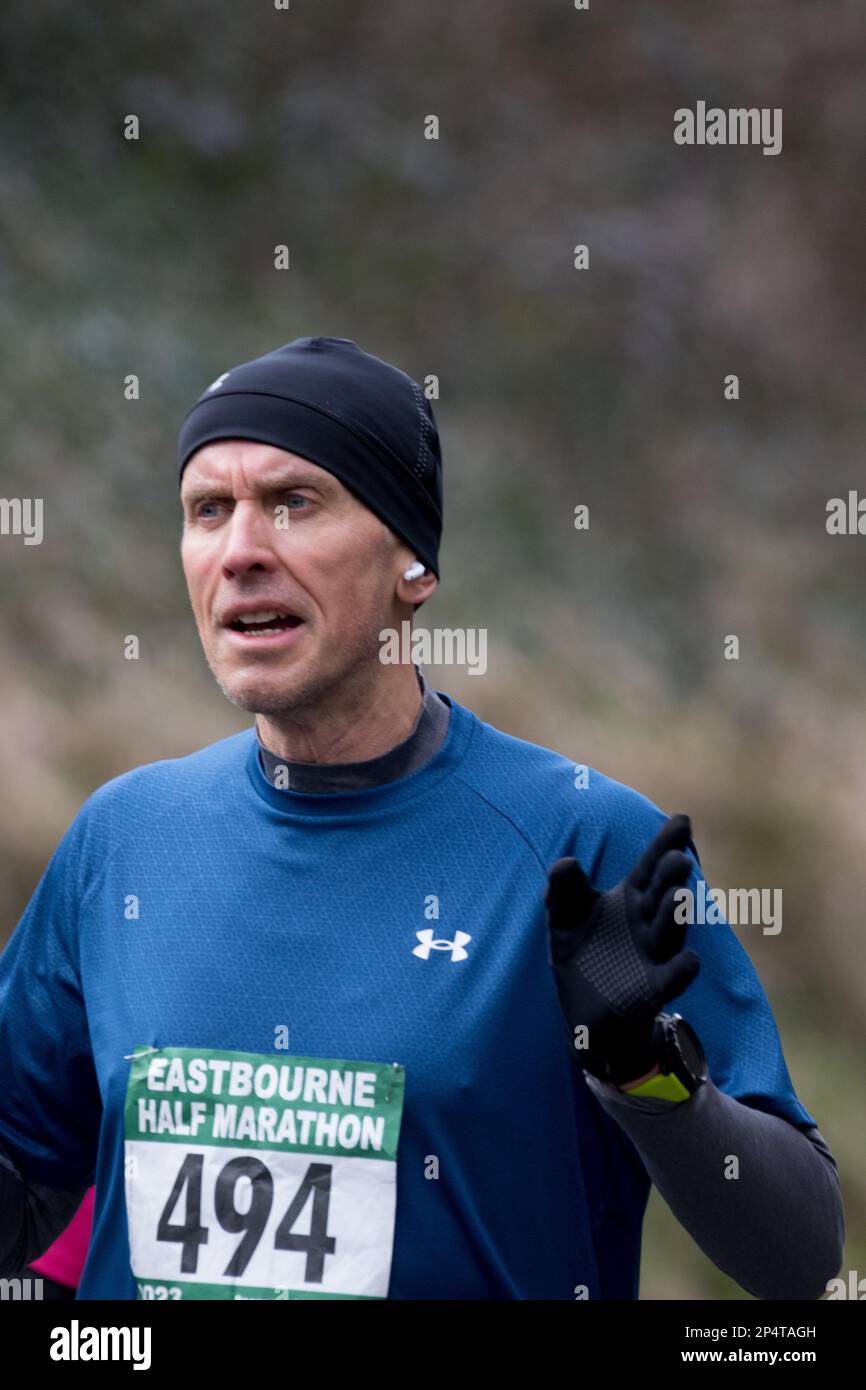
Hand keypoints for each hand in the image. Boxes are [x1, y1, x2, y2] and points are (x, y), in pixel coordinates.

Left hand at [545, 814, 700, 1085]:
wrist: (587, 1016)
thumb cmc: (584, 956)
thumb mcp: (565, 919)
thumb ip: (563, 889)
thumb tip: (565, 862)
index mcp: (631, 900)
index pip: (649, 867)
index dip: (665, 844)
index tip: (683, 820)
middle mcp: (648, 924)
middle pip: (663, 894)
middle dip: (671, 876)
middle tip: (678, 857)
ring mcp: (653, 957)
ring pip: (669, 933)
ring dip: (675, 916)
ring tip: (678, 895)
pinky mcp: (652, 991)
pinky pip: (670, 979)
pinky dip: (680, 972)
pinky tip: (689, 962)